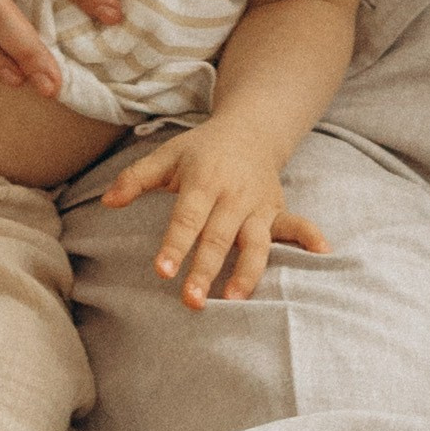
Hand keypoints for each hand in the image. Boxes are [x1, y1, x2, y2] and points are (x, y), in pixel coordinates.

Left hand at [102, 123, 327, 308]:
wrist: (249, 129)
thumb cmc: (201, 150)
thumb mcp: (166, 156)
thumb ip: (136, 179)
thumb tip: (106, 201)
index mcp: (204, 180)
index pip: (188, 218)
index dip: (175, 245)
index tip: (162, 271)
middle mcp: (233, 195)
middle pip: (219, 238)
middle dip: (207, 270)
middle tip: (192, 302)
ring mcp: (258, 205)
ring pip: (256, 242)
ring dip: (248, 272)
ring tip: (234, 300)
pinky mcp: (277, 211)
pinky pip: (296, 226)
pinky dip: (310, 238)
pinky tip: (323, 255)